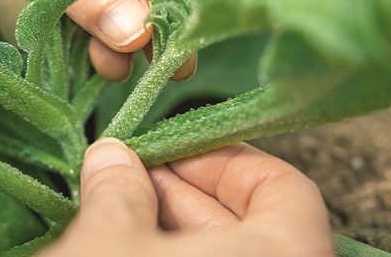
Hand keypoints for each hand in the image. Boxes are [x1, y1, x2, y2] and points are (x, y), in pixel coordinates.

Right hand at [41, 139, 334, 256]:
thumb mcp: (110, 242)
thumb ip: (118, 190)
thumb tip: (111, 156)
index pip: (282, 188)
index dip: (224, 156)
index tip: (170, 144)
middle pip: (245, 221)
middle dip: (178, 187)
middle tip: (125, 168)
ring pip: (215, 253)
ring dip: (161, 222)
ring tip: (108, 199)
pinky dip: (157, 252)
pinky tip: (110, 238)